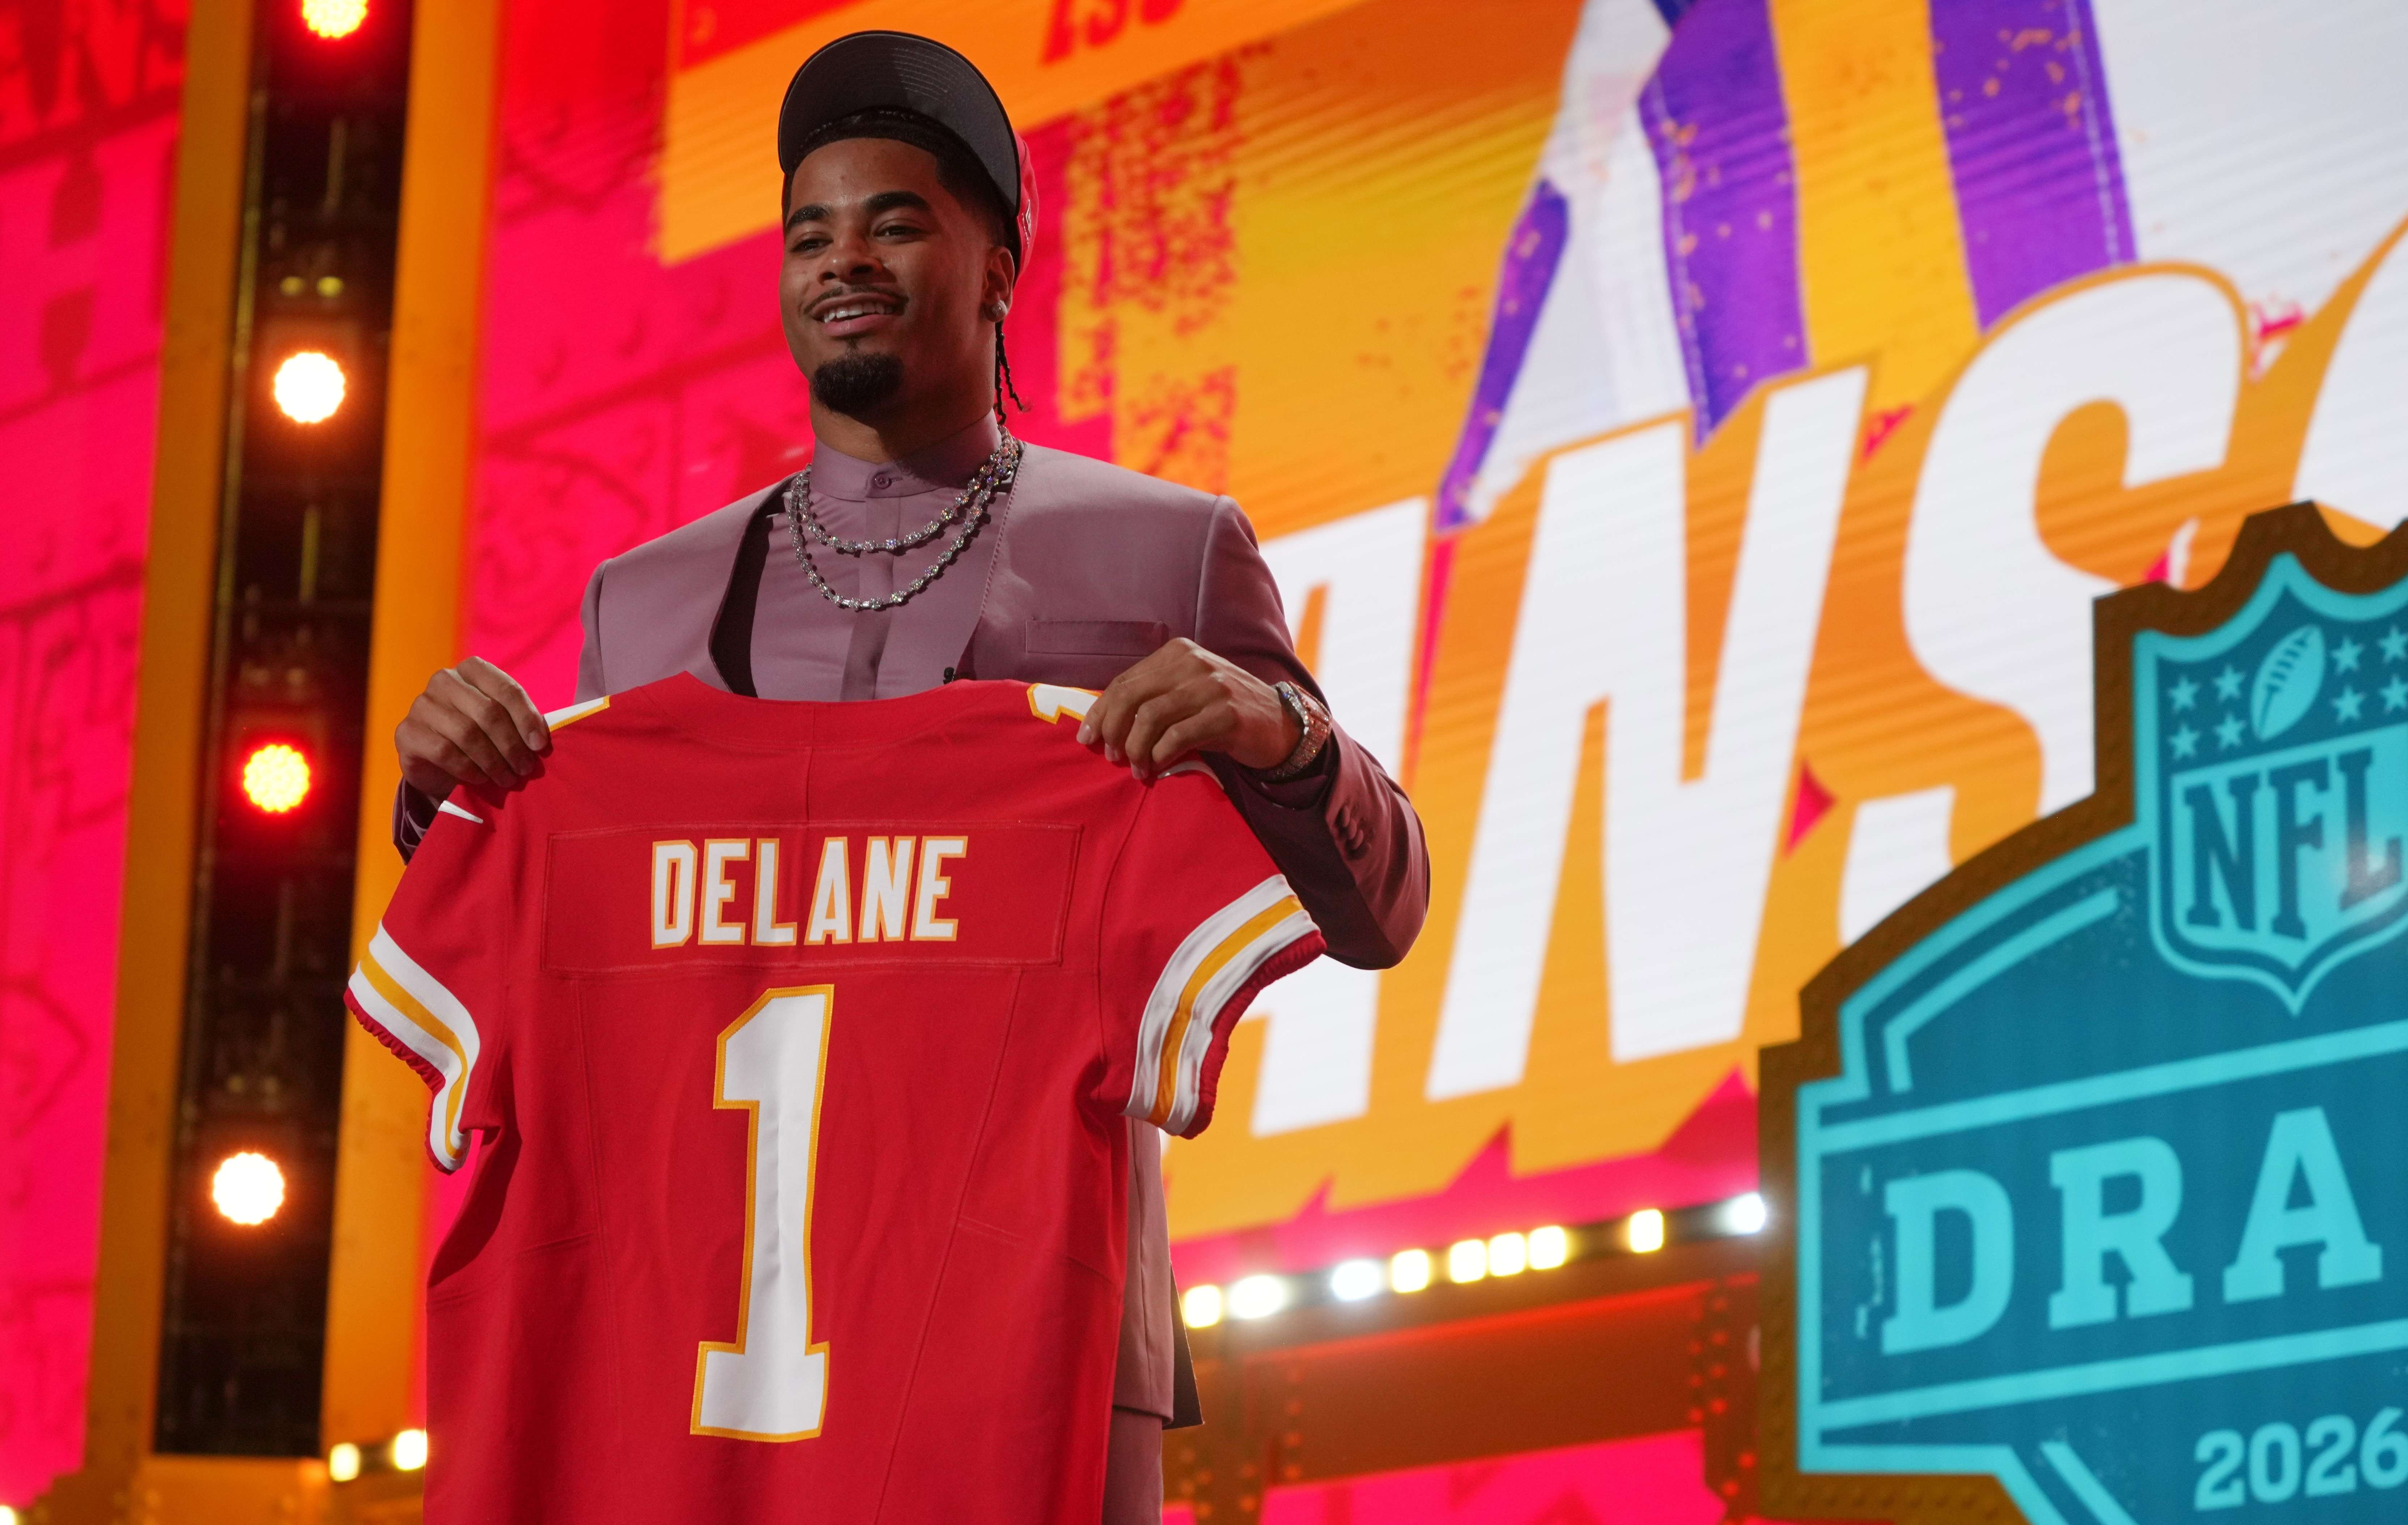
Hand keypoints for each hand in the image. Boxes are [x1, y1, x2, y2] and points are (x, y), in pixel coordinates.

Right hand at [395, 656, 549, 799]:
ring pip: (468, 734)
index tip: (540, 746)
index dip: (527, 719)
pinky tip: (482, 779)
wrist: (434, 760)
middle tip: (525, 768)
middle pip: (488, 712)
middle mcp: (444, 680)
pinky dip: (468, 769)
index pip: (506, 689)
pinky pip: (445, 752)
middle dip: (512, 745)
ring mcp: (422, 704)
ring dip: (493, 761)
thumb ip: (518, 722)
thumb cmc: (476, 736)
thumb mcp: (500, 722)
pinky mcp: (407, 732)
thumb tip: (539, 741)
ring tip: (508, 778)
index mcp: (472, 669)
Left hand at [1077, 639, 1300, 781]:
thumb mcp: (1186, 693)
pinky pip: (1178, 736)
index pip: (1125, 681)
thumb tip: (1102, 722)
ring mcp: (1212, 686)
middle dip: (1113, 730)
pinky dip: (1160, 755)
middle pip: (1132, 696)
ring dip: (1136, 749)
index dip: (1100, 712)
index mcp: (1178, 652)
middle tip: (1111, 756)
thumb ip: (1152, 696)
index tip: (1087, 737)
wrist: (1279, 723)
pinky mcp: (1226, 714)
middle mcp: (1193, 663)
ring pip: (1151, 717)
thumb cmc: (1222, 711)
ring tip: (1136, 768)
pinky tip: (1157, 767)